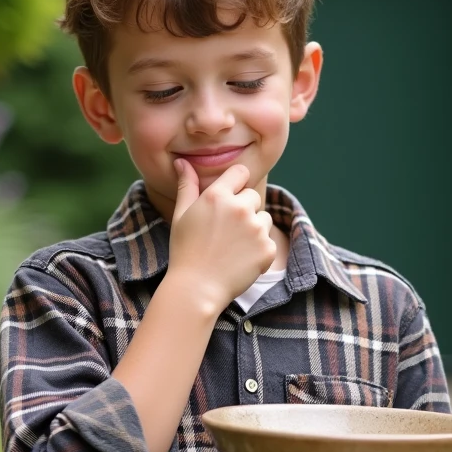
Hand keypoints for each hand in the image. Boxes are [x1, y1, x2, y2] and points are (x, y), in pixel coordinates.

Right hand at [166, 160, 276, 314]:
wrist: (197, 288)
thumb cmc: (185, 250)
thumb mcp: (181, 215)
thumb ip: (187, 185)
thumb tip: (183, 162)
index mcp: (217, 195)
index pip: (240, 172)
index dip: (235, 183)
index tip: (229, 197)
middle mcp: (240, 207)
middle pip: (252, 196)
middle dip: (243, 209)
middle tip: (224, 231)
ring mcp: (256, 228)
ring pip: (263, 218)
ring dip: (253, 228)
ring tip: (232, 246)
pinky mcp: (268, 248)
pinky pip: (269, 240)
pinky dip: (258, 249)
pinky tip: (240, 260)